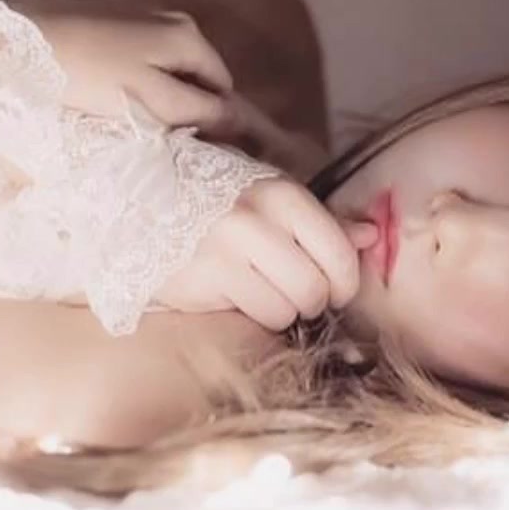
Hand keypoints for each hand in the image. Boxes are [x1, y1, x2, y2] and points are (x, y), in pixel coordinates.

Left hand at [4, 0, 236, 135]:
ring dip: (157, 82)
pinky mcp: (106, 8)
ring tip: (127, 109)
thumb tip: (236, 119)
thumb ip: (199, 111)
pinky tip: (105, 83)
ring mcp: (137, 5)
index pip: (223, 84)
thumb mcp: (151, 104)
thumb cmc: (88, 78)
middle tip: (155, 129)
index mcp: (188, 35)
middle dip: (184, 97)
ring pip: (165, 55)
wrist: (17, 39)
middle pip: (195, 67)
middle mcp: (170, 11)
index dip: (212, 116)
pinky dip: (133, 66)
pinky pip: (137, 44)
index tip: (187, 141)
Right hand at [155, 176, 373, 330]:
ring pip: (289, 307)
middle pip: (318, 288)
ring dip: (282, 309)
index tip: (333, 286)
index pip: (340, 253)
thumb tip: (370, 236)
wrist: (138, 199)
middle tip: (294, 290)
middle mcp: (257, 219)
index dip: (344, 280)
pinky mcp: (204, 279)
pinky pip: (257, 315)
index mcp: (282, 194)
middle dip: (313, 299)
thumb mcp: (269, 197)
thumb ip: (321, 220)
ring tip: (261, 290)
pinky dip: (254, 314)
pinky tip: (236, 294)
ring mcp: (228, 250)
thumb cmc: (214, 198)